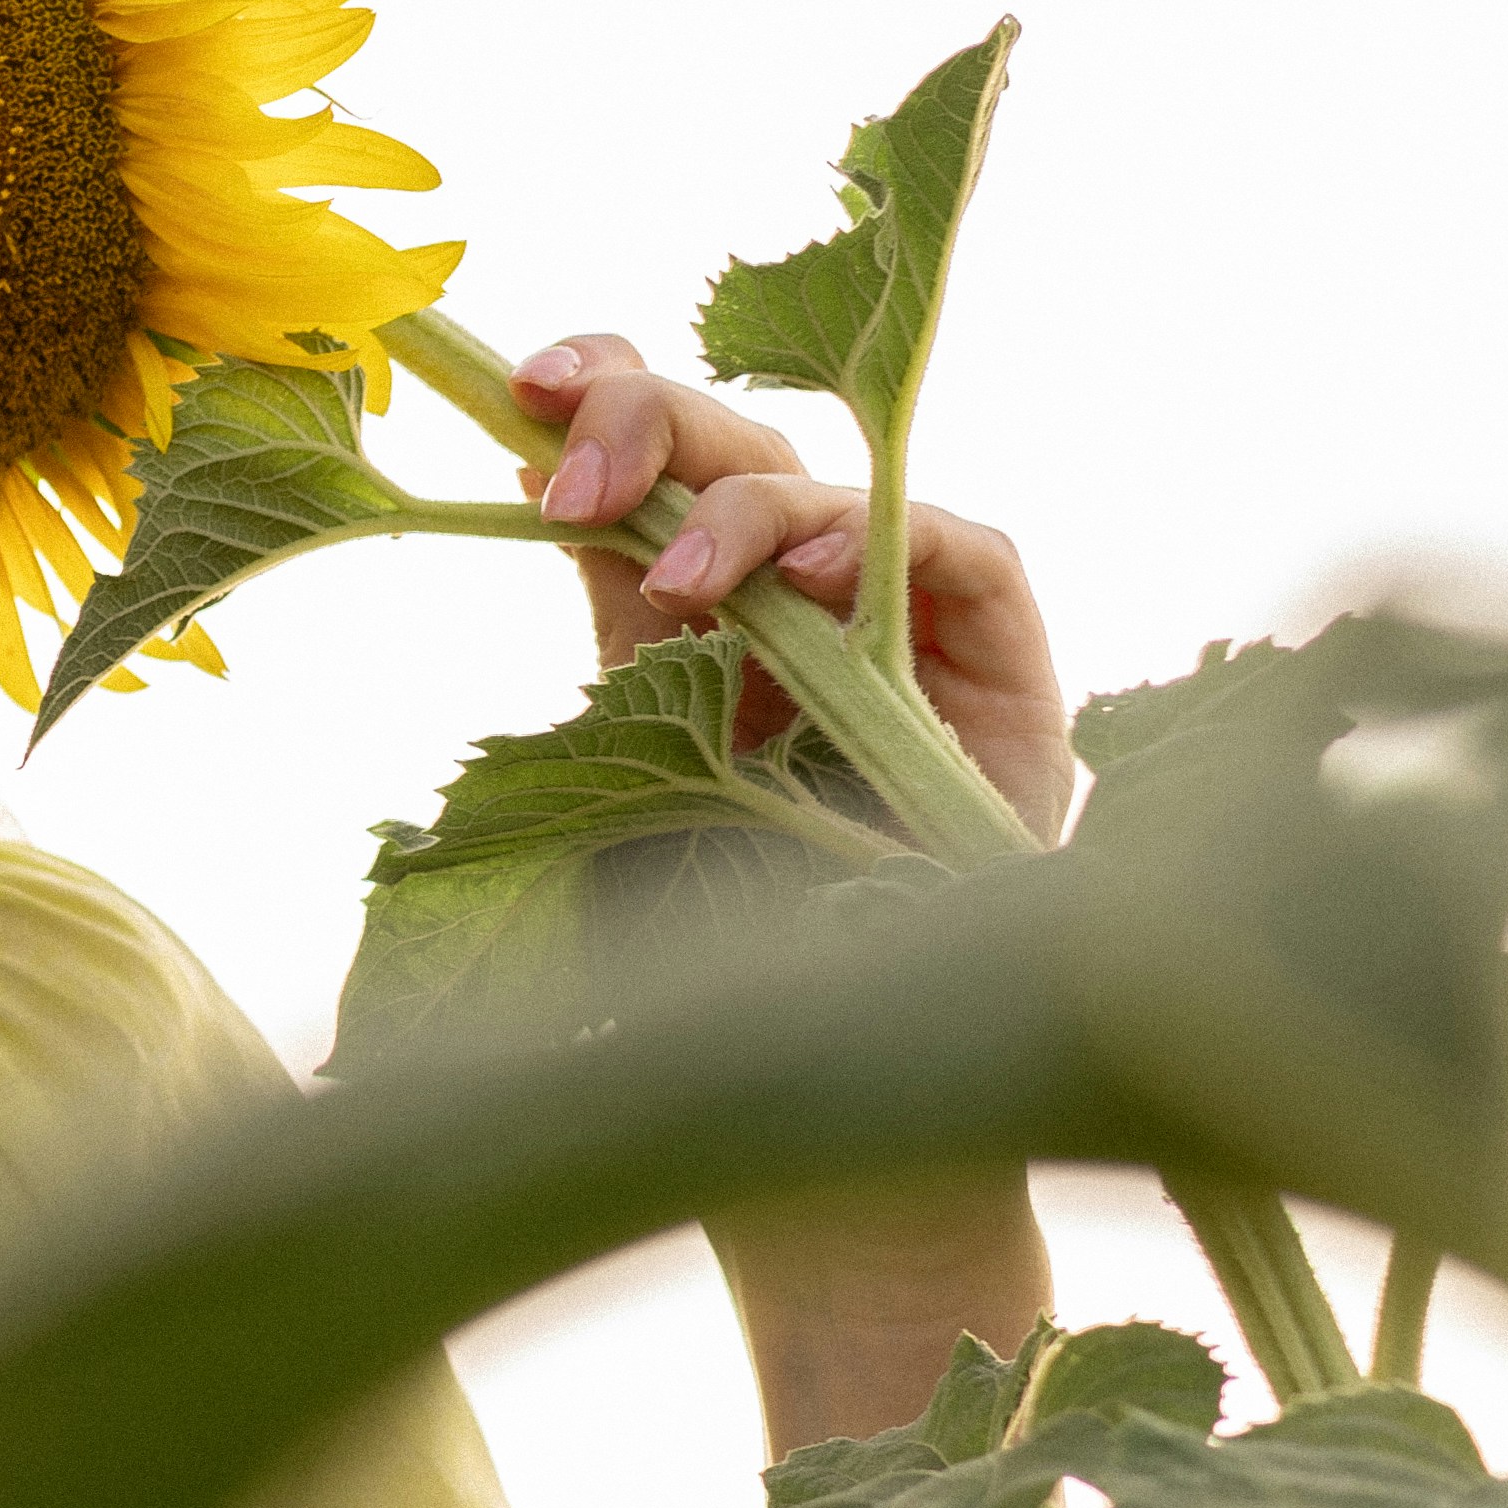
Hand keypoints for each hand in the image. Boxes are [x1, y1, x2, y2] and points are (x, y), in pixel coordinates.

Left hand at [512, 339, 1064, 1379]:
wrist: (816, 1126)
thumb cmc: (693, 991)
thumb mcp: (601, 802)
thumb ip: (582, 672)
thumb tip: (502, 516)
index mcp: (675, 633)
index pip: (640, 470)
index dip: (594, 397)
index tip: (511, 381)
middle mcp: (789, 617)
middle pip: (730, 449)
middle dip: (648, 422)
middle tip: (566, 456)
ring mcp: (900, 640)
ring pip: (834, 484)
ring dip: (743, 501)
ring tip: (680, 582)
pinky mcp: (1006, 679)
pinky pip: (964, 554)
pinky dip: (883, 541)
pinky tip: (804, 584)